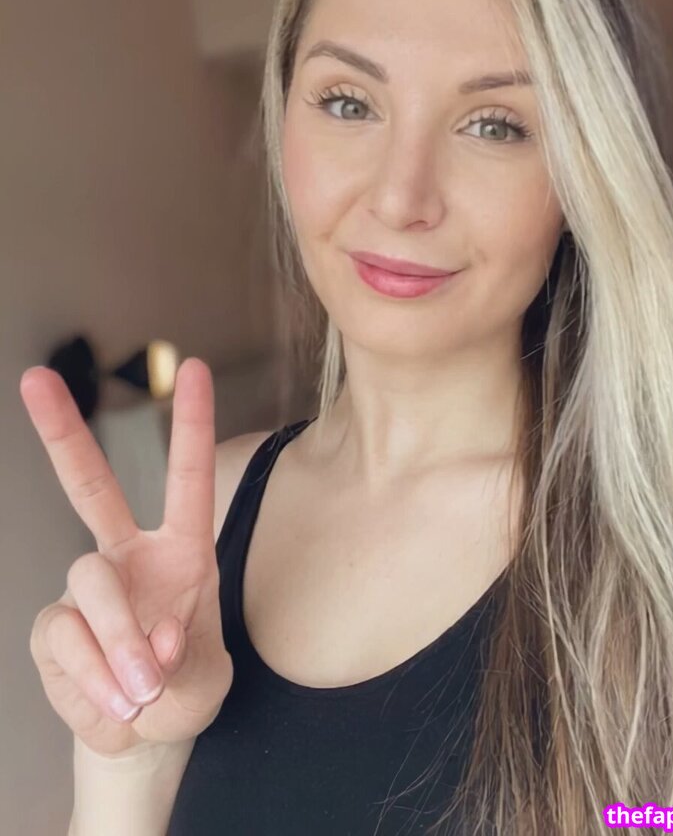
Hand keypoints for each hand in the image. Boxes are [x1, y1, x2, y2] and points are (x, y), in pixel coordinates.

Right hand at [24, 358, 232, 756]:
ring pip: (89, 587)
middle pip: (89, 486)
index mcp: (182, 551)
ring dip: (119, 644)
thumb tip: (149, 643)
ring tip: (143, 693)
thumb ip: (183, 662)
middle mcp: (128, 556)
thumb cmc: (183, 689)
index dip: (191, 424)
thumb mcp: (207, 683)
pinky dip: (95, 680)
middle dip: (62, 432)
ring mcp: (84, 590)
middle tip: (34, 379)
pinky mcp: (51, 629)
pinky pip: (66, 642)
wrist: (143, 735)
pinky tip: (115, 702)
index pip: (186, 478)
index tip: (192, 367)